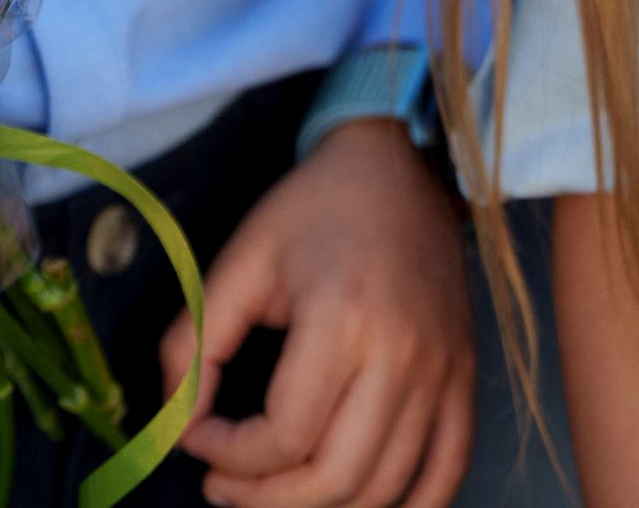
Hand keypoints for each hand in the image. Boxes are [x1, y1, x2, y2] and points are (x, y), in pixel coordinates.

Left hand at [159, 118, 473, 507]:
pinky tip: (357, 503)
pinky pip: (447, 472)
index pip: (284, 436)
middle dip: (266, 499)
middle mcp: (403, 353)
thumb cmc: (315, 207)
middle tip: (225, 485)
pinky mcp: (464, 377)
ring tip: (276, 491)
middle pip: (335, 477)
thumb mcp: (241, 259)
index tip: (200, 438)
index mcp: (343, 318)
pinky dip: (407, 507)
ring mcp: (443, 371)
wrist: (399, 164)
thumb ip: (194, 342)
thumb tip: (174, 422)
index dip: (228, 455)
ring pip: (386, 488)